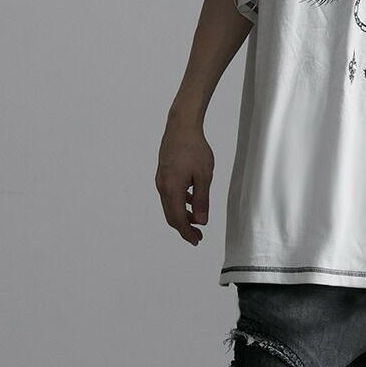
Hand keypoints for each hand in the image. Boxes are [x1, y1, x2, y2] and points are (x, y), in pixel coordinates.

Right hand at [155, 116, 214, 245]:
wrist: (181, 126)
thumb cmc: (194, 148)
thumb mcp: (204, 175)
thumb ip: (202, 199)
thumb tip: (201, 221)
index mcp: (172, 190)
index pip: (178, 220)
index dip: (187, 233)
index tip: (196, 240)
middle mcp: (163, 187)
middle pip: (171, 215)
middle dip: (184, 227)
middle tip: (197, 235)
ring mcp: (161, 179)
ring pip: (170, 204)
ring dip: (182, 214)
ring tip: (197, 219)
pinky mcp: (163, 173)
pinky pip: (170, 193)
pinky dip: (180, 201)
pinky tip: (192, 198)